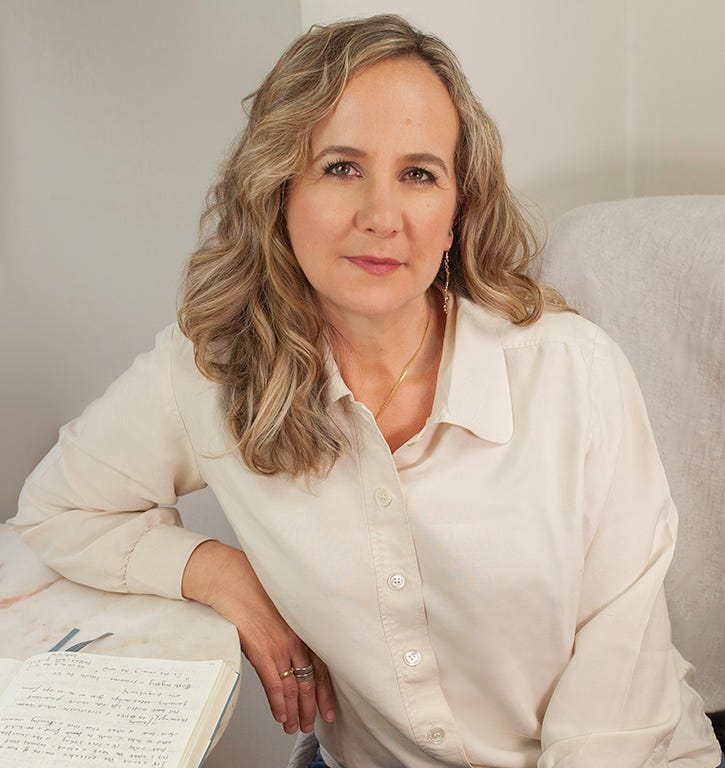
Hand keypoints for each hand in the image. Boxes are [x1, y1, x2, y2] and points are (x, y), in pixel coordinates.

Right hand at [181, 540, 334, 732]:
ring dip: (295, 710)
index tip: (330, 708)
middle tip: (313, 723)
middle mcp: (295, 636)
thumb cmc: (252, 590)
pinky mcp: (261, 649)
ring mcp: (280, 644)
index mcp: (302, 626)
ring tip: (296, 726)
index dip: (327, 690)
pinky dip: (278, 703)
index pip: (322, 665)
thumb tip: (287, 652)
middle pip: (310, 679)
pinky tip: (281, 716)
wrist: (231, 580)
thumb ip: (288, 630)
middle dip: (313, 705)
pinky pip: (274, 683)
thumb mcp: (279, 609)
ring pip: (293, 685)